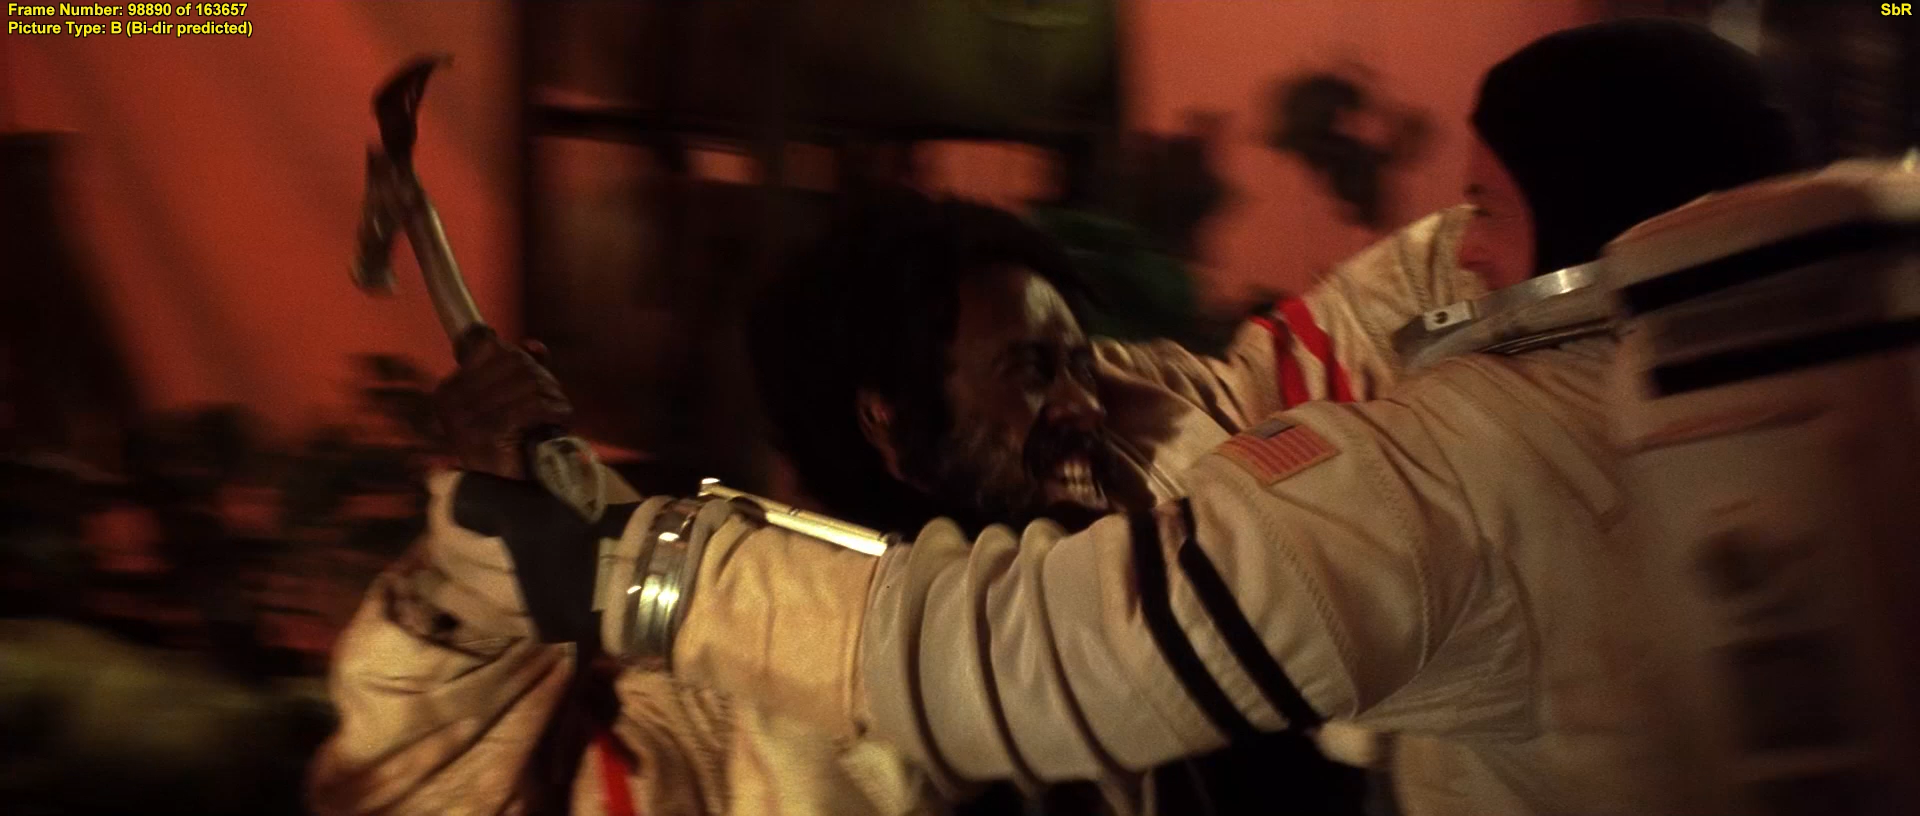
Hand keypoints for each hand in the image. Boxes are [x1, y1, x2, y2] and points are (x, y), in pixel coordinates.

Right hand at [433, 331, 572, 479]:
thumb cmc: (507, 444)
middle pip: (509, 363)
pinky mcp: (489, 433)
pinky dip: (552, 409)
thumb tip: (534, 345)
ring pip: (524, 383)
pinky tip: (560, 416)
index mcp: (448, 391)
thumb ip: (517, 369)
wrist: (507, 493)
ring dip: (550, 393)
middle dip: (539, 376)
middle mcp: (450, 403)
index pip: (486, 348)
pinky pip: (530, 407)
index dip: (519, 357)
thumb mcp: (508, 400)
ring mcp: (466, 419)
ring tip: (558, 407)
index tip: (536, 374)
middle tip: (554, 394)